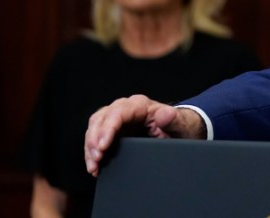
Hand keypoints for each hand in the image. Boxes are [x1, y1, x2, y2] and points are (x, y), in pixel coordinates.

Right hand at [84, 94, 205, 175]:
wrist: (178, 131)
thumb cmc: (177, 126)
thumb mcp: (178, 124)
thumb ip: (172, 119)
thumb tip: (164, 115)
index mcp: (140, 105)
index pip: (117, 113)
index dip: (108, 129)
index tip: (103, 146)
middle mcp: (125, 108)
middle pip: (101, 119)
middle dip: (95, 140)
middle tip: (97, 159)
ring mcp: (117, 118)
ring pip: (95, 127)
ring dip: (90, 147)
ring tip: (94, 166)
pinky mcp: (113, 129)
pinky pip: (96, 137)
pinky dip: (92, 151)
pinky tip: (94, 165)